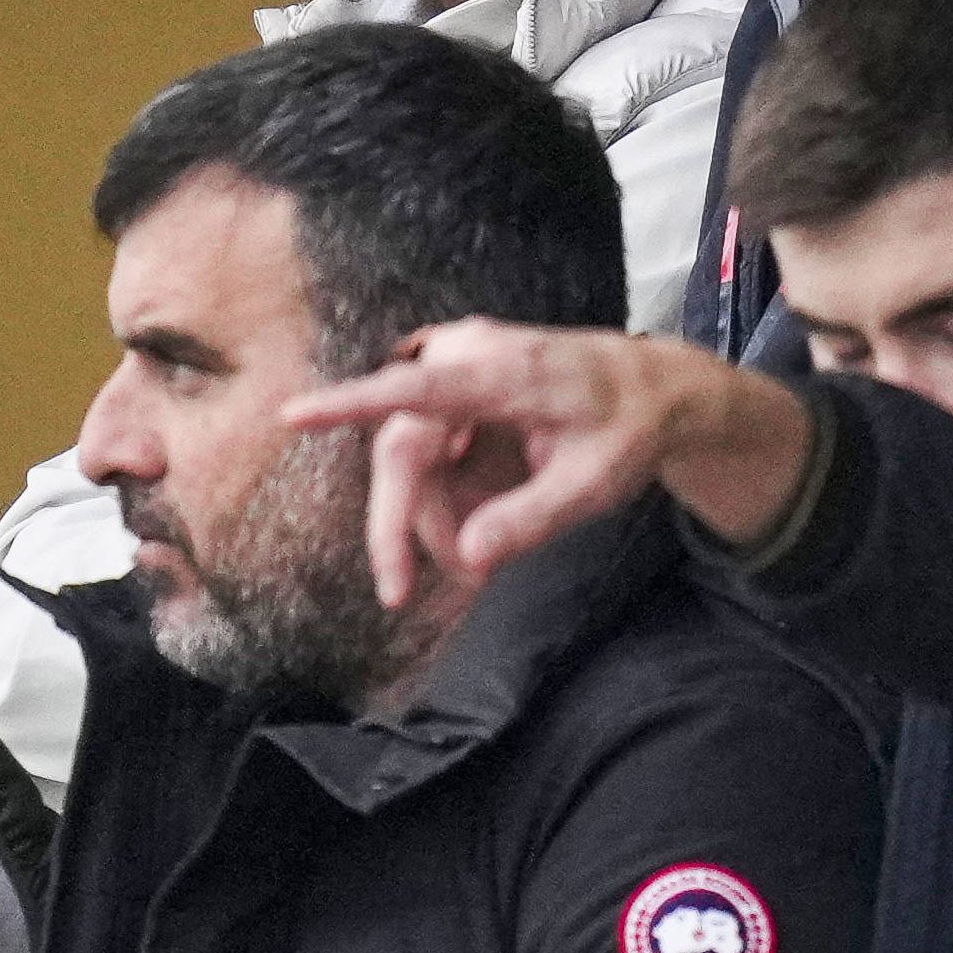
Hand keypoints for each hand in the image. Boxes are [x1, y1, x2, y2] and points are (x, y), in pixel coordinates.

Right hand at [281, 319, 815, 605]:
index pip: (414, 391)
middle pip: (402, 447)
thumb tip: (467, 557)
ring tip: (475, 564)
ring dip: (428, 516)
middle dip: (400, 523)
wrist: (660, 389)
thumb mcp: (594, 484)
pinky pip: (429, 449)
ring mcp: (462, 369)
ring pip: (411, 454)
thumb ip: (531, 517)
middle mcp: (471, 359)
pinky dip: (444, 496)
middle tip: (400, 593)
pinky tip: (477, 526)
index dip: (349, 404)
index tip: (292, 415)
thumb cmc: (630, 428)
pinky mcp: (460, 388)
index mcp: (505, 374)